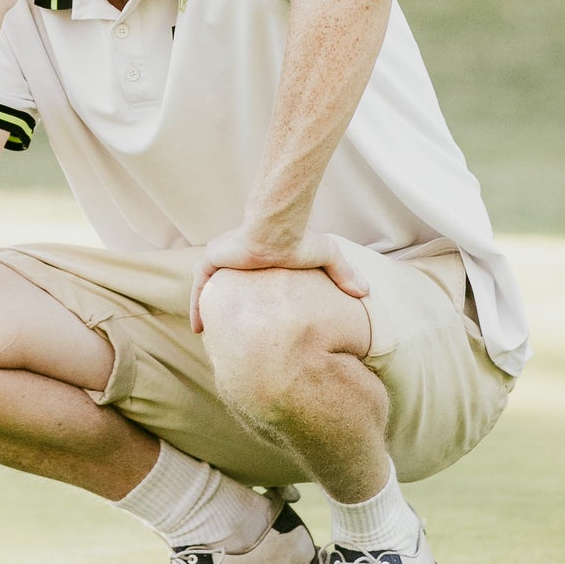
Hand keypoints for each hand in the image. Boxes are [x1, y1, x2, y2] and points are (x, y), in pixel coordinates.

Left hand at [189, 224, 368, 332]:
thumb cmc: (300, 240)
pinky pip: (199, 285)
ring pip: (209, 288)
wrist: (280, 231)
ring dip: (206, 307)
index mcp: (258, 257)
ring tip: (206, 332)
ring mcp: (224, 257)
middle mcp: (237, 257)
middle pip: (225, 285)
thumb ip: (343, 275)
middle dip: (222, 305)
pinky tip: (198, 326)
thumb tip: (367, 292)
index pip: (247, 280)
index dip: (245, 298)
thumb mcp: (327, 258)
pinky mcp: (213, 258)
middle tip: (222, 331)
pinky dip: (197, 304)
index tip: (247, 320)